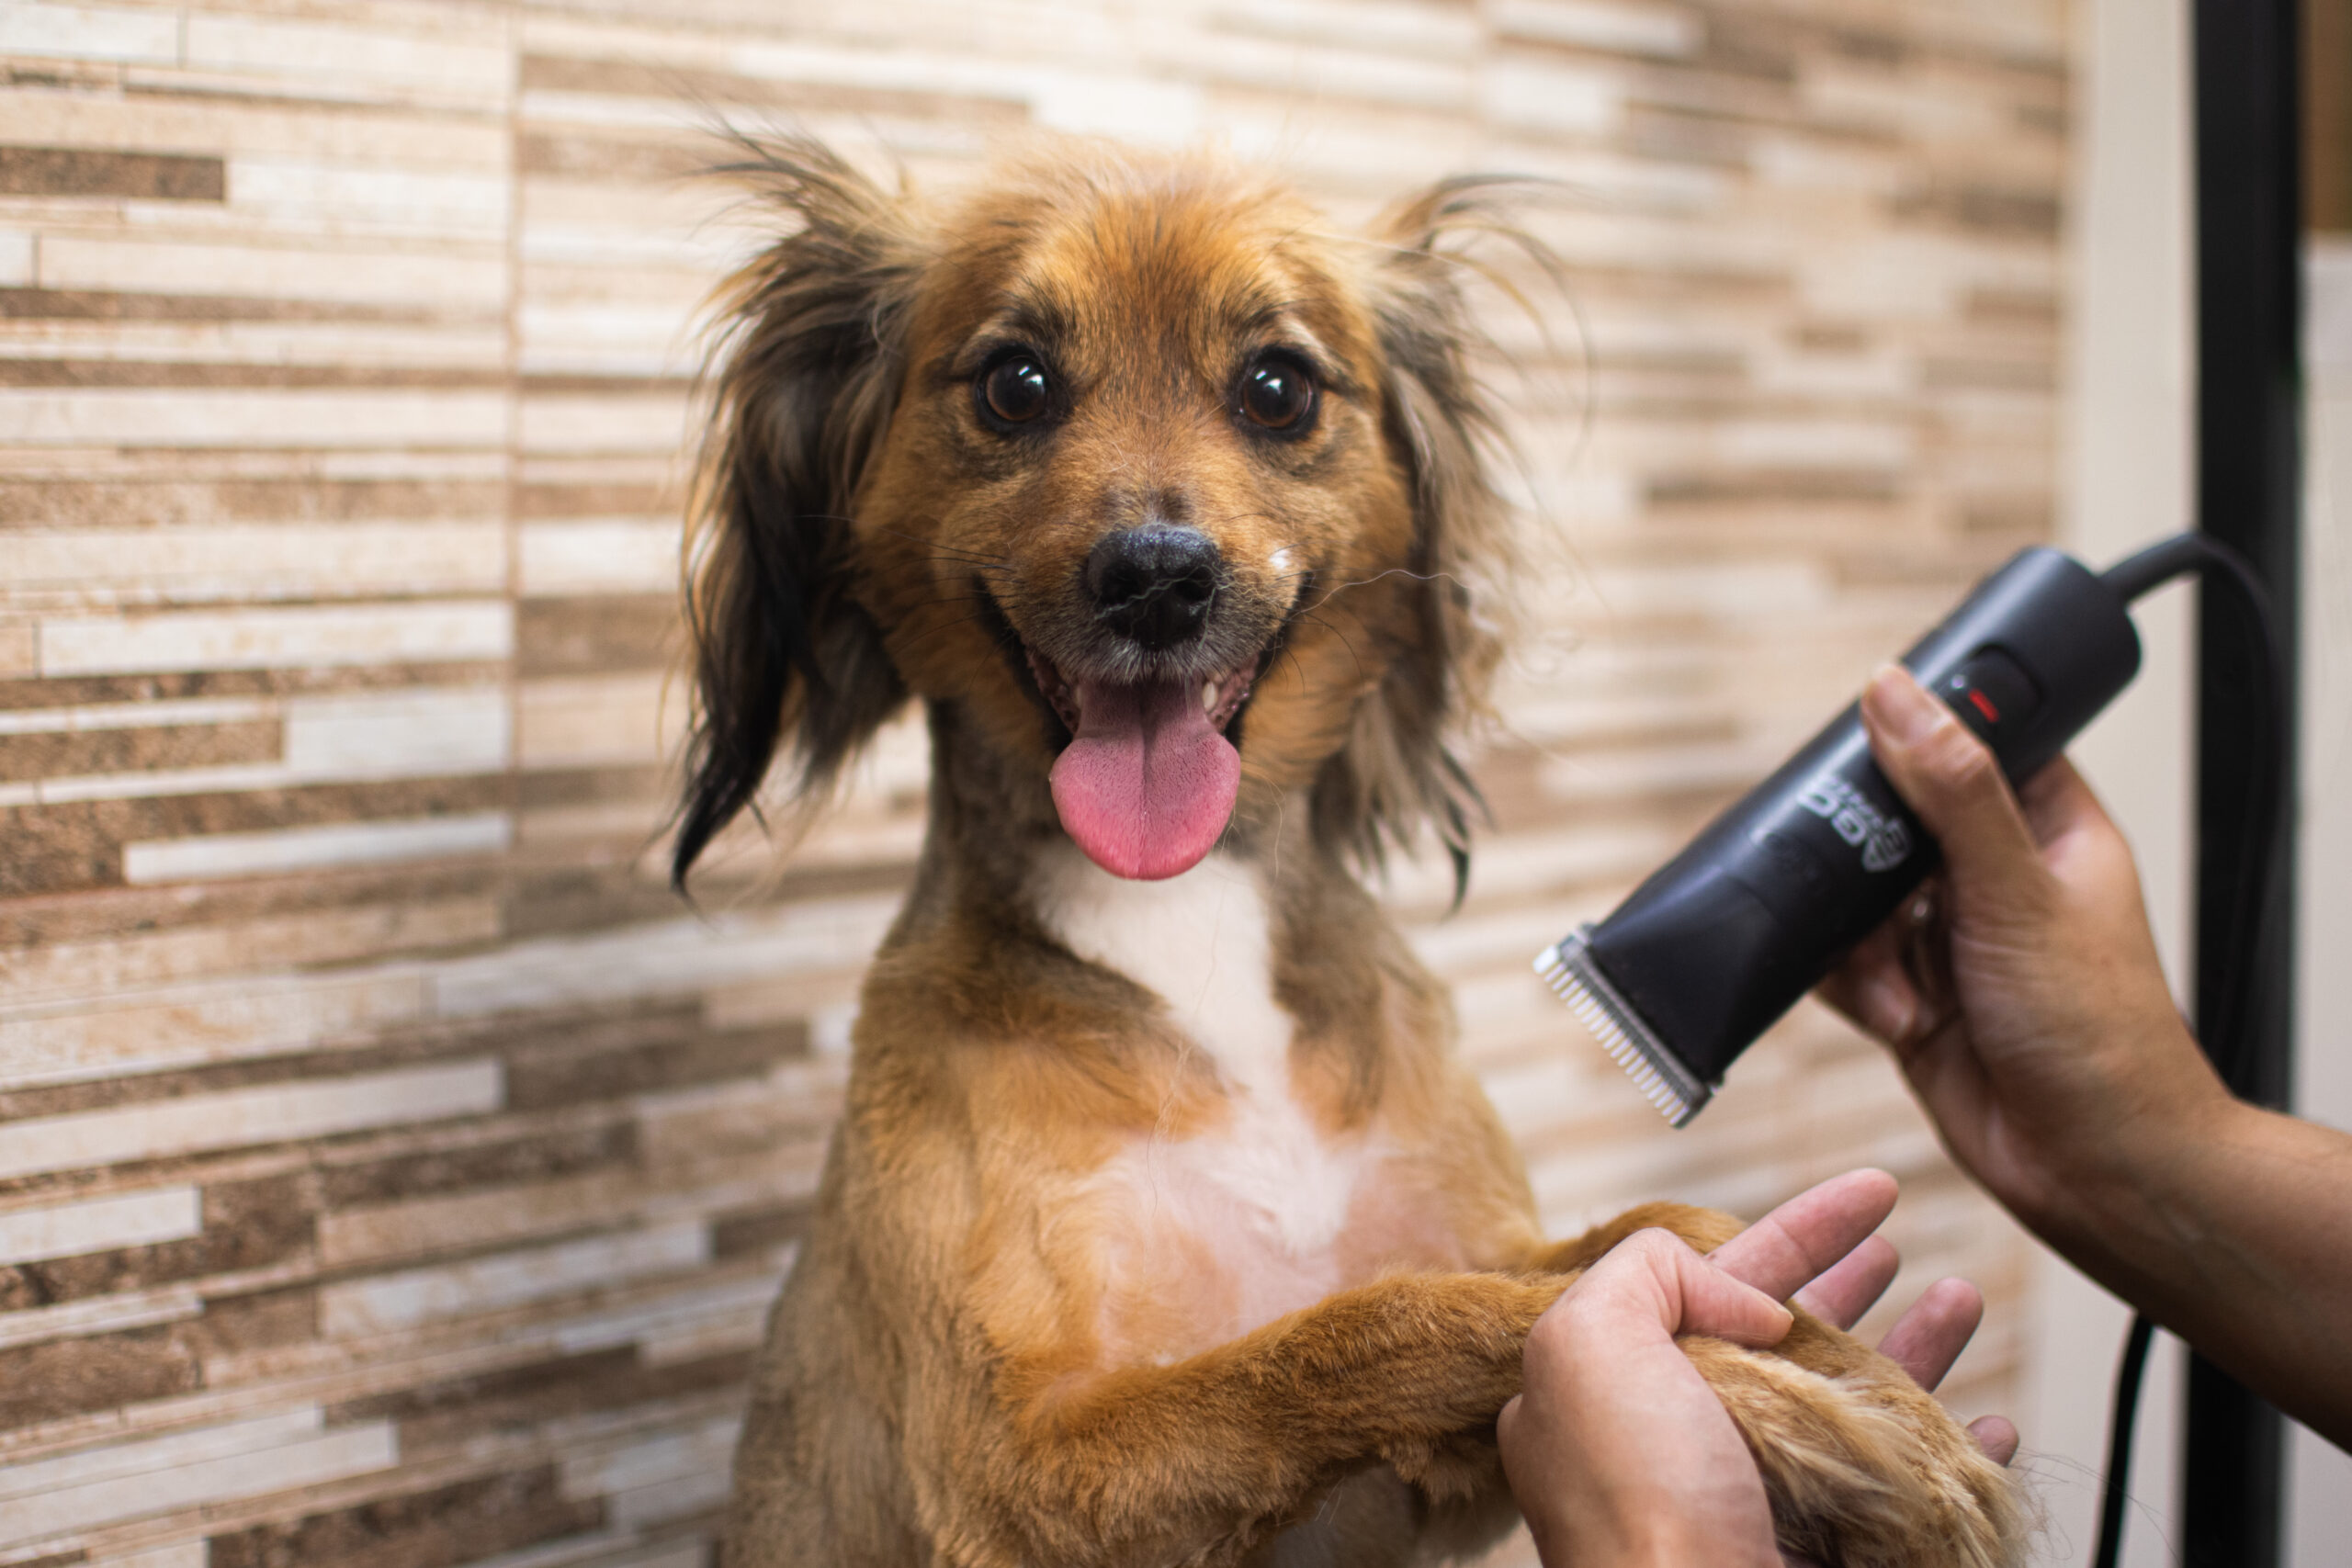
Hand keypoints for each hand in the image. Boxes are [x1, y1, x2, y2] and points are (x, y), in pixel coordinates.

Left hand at [1498, 1171, 2009, 1567]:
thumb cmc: (1638, 1507)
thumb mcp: (1588, 1341)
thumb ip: (1647, 1271)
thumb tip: (1744, 1295)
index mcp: (1618, 1394)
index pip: (1705, 1285)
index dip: (1789, 1234)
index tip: (1864, 1196)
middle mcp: (1685, 1447)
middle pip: (1784, 1340)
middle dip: (1847, 1282)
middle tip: (1898, 1235)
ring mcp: (1760, 1505)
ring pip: (1851, 1407)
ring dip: (1913, 1350)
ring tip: (1959, 1300)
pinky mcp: (1832, 1552)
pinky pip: (1903, 1494)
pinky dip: (1952, 1457)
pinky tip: (1984, 1428)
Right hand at [1816, 665, 2229, 1234]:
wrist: (2092, 1169)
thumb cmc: (2100, 1036)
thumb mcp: (2018, 891)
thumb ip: (1952, 791)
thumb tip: (1896, 696)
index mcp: (2047, 830)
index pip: (1973, 744)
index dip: (1918, 737)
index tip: (1869, 745)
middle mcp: (1995, 879)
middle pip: (1892, 821)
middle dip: (1864, 858)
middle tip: (1870, 884)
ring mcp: (1950, 939)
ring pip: (1856, 897)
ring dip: (1860, 941)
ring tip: (1899, 980)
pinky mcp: (1911, 997)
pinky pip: (1844, 964)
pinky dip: (1853, 986)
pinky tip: (1895, 1015)